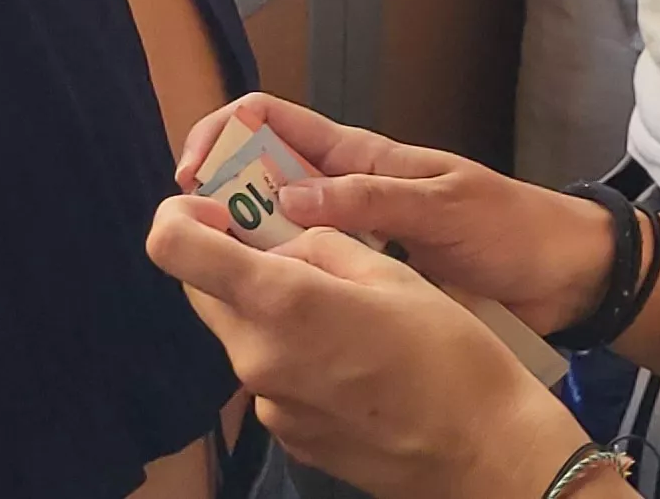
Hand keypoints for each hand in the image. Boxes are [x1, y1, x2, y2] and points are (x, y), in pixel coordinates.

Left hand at [148, 199, 589, 498]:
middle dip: (230, 262)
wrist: (483, 453)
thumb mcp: (390, 272)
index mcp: (280, 304)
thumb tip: (284, 246)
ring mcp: (269, 406)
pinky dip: (293, 356)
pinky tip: (351, 360)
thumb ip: (320, 246)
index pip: (175, 250)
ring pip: (242, 336)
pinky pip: (271, 379)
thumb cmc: (449, 353)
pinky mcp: (289, 439)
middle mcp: (257, 359)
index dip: (178, 217)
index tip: (208, 207)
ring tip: (341, 310)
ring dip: (269, 312)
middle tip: (286, 247)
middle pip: (205, 294)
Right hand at [171, 93, 615, 333]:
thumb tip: (287, 197)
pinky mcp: (363, 281)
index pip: (272, 121)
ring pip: (276, 229)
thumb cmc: (511, 228)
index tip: (194, 173)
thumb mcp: (444, 205)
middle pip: (260, 176)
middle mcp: (344, 191)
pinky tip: (259, 306)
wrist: (562, 277)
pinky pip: (305, 273)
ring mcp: (351, 237)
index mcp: (361, 156)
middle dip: (217, 194)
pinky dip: (276, 279)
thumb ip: (371, 200)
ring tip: (213, 271)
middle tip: (193, 232)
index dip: (224, 134)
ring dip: (242, 240)